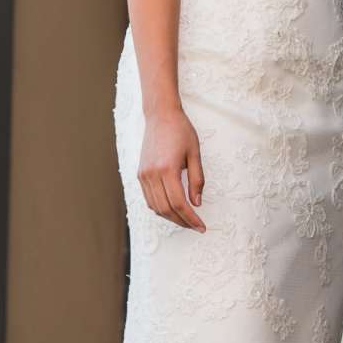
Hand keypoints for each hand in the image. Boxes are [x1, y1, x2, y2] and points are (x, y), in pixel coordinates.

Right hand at [138, 109, 206, 230]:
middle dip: (182, 221)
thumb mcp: (195, 154)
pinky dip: (160, 208)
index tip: (201, 227)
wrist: (160, 116)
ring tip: (186, 219)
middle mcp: (152, 174)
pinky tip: (172, 209)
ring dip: (171, 217)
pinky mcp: (140, 174)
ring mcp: (144, 175)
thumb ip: (197, 180)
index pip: (179, 203)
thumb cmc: (181, 131)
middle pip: (166, 209)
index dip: (191, 218)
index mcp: (167, 169)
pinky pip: (149, 199)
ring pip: (156, 207)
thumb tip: (196, 204)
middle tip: (196, 226)